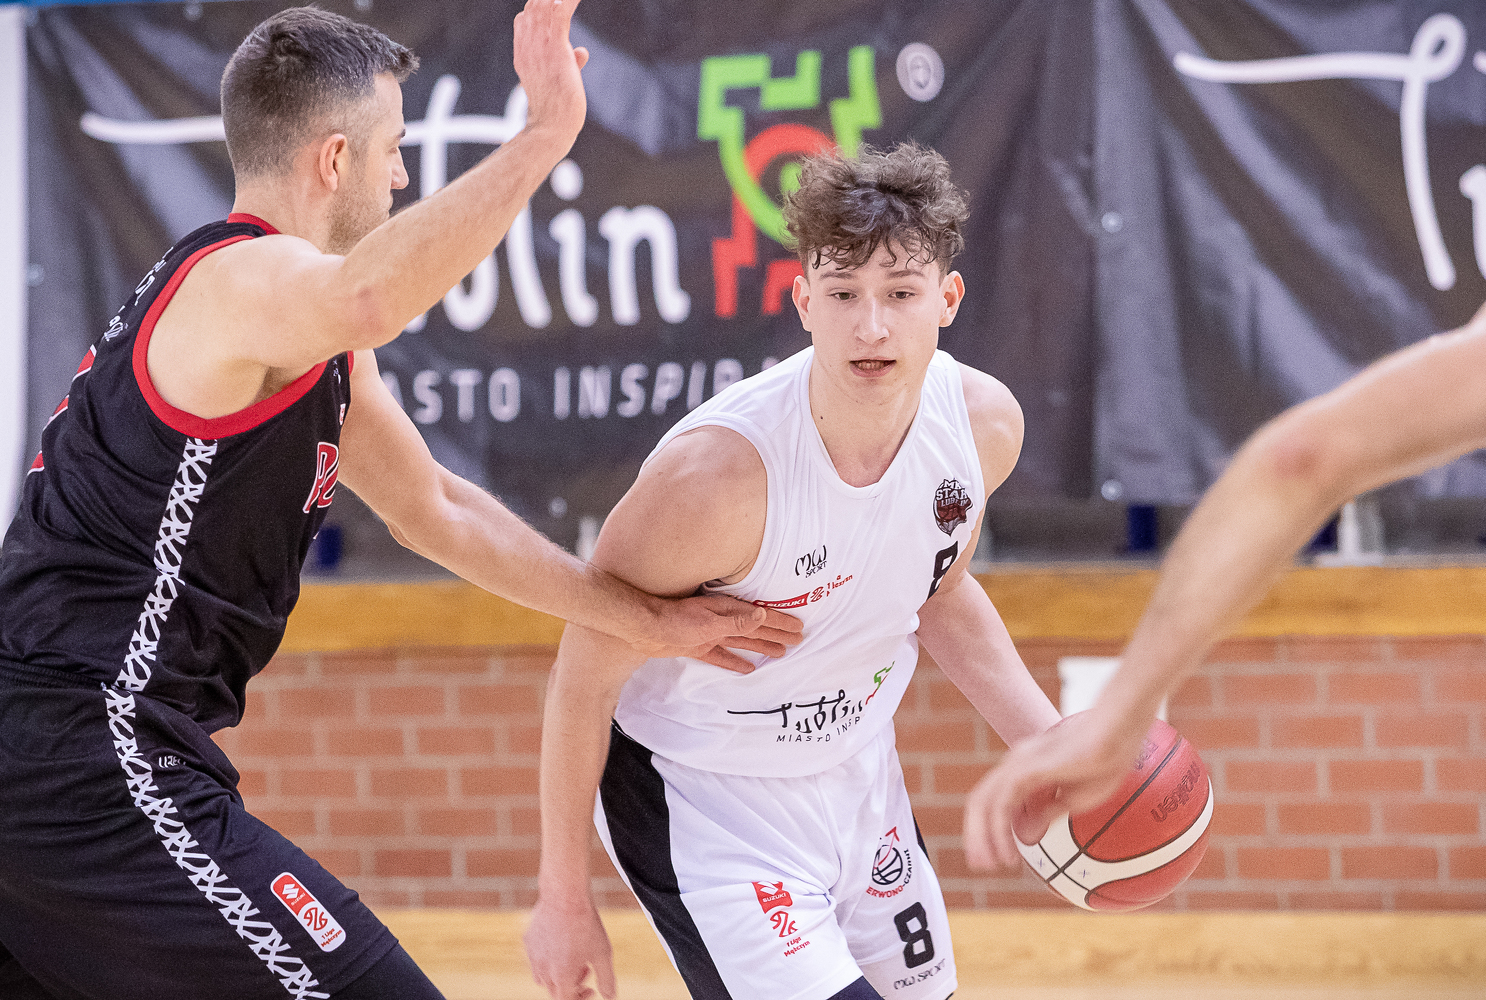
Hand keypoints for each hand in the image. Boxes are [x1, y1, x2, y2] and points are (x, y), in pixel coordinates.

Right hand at [512, 0, 588, 145]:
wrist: (551, 127)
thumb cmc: (557, 108)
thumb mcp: (558, 79)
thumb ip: (568, 61)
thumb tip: (581, 52)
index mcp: (524, 51)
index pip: (525, 17)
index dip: (539, 6)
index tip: (555, 1)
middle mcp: (528, 44)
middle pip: (534, 5)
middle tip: (565, 0)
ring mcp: (540, 46)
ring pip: (545, 4)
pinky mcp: (556, 48)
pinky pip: (560, 13)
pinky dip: (568, 1)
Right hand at [524, 893, 616, 999]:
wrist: (565, 896)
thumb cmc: (586, 924)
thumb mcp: (603, 953)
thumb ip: (606, 979)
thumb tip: (609, 997)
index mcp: (561, 976)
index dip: (579, 998)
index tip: (591, 989)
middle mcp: (543, 970)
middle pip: (555, 991)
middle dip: (572, 985)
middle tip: (586, 968)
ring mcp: (532, 955)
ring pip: (542, 977)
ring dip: (558, 974)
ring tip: (573, 956)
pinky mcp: (528, 941)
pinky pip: (536, 958)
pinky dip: (548, 958)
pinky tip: (562, 941)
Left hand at [631, 594, 803, 672]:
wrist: (645, 629)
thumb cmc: (676, 621)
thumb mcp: (709, 622)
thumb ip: (736, 621)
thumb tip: (763, 615)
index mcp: (729, 612)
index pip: (762, 617)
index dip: (781, 623)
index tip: (800, 628)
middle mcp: (723, 621)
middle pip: (757, 629)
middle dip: (777, 633)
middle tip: (799, 639)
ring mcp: (712, 634)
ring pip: (744, 642)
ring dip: (762, 647)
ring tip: (780, 653)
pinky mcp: (699, 647)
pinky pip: (723, 656)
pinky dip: (735, 662)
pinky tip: (747, 669)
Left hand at [962, 707, 1148, 870]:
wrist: (1119, 737)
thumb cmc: (1105, 763)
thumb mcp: (1072, 799)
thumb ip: (1045, 815)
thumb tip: (1025, 838)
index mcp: (1024, 768)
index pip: (993, 799)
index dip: (987, 827)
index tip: (997, 857)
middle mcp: (1015, 763)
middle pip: (980, 801)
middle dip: (976, 834)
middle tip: (981, 866)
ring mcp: (1018, 763)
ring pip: (984, 803)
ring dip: (982, 837)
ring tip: (992, 866)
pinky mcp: (1027, 769)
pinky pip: (1001, 804)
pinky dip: (999, 831)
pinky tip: (1009, 855)